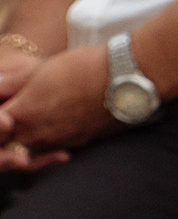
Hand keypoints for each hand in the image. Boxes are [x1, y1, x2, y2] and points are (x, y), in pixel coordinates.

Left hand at [0, 45, 111, 170]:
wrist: (125, 78)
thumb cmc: (83, 68)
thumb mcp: (40, 70)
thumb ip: (11, 82)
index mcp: (21, 114)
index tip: (6, 104)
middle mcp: (36, 134)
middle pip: (9, 143)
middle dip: (8, 132)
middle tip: (16, 116)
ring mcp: (58, 142)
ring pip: (30, 150)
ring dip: (27, 140)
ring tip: (34, 123)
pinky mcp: (78, 143)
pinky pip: (54, 149)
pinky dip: (49, 142)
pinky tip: (56, 126)